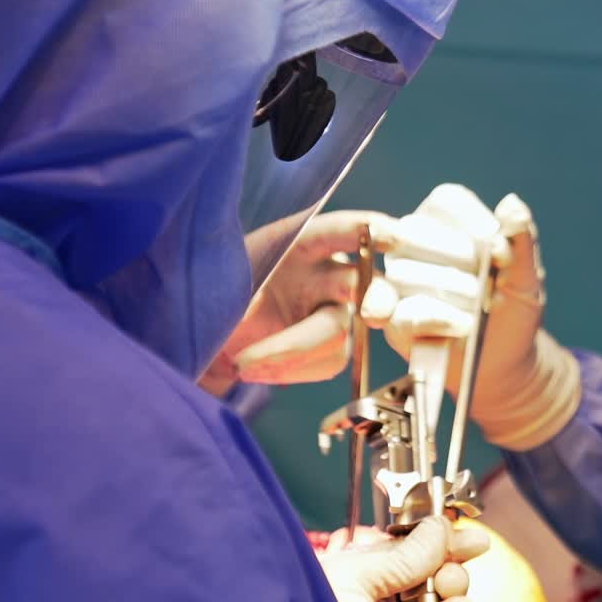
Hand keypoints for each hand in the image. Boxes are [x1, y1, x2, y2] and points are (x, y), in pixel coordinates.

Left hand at [198, 210, 399, 392]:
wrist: (212, 335)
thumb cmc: (216, 294)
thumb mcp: (217, 280)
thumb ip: (239, 291)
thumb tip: (252, 315)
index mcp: (301, 243)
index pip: (337, 231)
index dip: (363, 231)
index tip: (389, 235)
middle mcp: (327, 273)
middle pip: (365, 283)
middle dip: (377, 297)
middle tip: (372, 313)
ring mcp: (334, 311)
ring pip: (338, 334)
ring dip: (292, 354)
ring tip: (244, 363)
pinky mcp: (334, 345)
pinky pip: (328, 362)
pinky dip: (293, 370)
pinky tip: (262, 369)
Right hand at [362, 184, 581, 449]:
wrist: (505, 363)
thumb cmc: (513, 312)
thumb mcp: (527, 277)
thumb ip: (521, 240)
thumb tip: (512, 204)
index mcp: (447, 223)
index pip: (446, 202)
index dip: (473, 223)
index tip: (499, 252)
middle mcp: (413, 245)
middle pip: (416, 232)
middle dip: (461, 263)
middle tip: (488, 288)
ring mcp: (397, 283)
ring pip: (406, 273)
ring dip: (453, 295)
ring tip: (477, 313)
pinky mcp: (392, 321)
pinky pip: (401, 313)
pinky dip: (435, 319)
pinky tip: (458, 326)